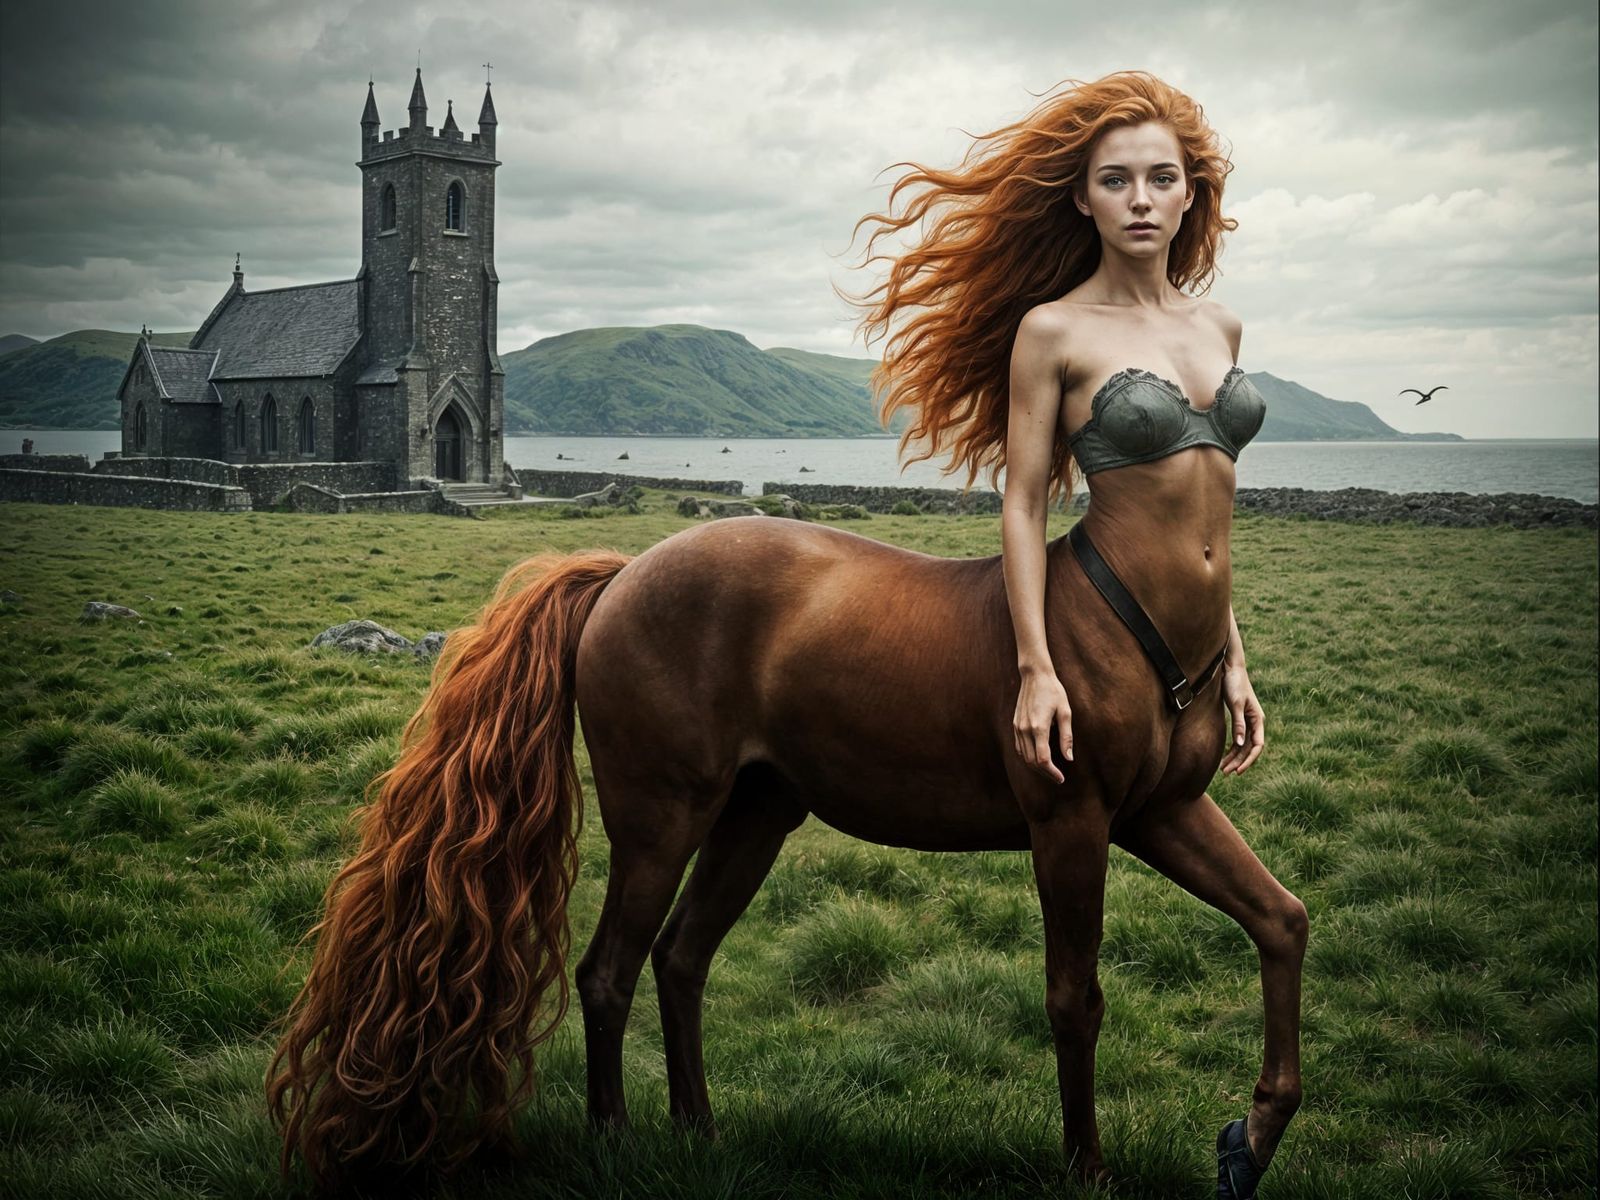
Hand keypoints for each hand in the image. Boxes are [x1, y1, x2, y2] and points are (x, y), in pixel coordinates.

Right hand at [1014, 668, 1072, 783]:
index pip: (1042, 759)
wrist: (1034, 675)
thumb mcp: (1065, 712)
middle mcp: (1025, 729)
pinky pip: (1020, 747)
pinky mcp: (1015, 724)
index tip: (1061, 778)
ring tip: (1050, 770)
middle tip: (1058, 777)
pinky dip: (1028, 757)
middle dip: (1045, 772)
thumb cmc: (1053, 691)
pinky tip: (1038, 758)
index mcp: (1039, 727)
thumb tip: (1069, 759)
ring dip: (1036, 767)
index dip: (1051, 772)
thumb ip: (1067, 737)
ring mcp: (1018, 727)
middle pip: (1031, 761)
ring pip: (1024, 756)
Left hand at [1219, 662, 1264, 774]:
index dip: (1249, 760)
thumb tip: (1238, 744)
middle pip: (1250, 748)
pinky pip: (1238, 738)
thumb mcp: (1235, 704)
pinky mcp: (1239, 718)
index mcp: (1258, 719)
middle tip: (1226, 773)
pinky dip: (1232, 748)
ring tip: (1223, 769)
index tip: (1238, 771)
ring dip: (1235, 757)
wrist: (1230, 668)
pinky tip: (1224, 756)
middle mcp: (1255, 722)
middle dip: (1239, 762)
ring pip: (1243, 745)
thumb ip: (1238, 723)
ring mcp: (1248, 721)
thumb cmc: (1234, 683)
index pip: (1257, 746)